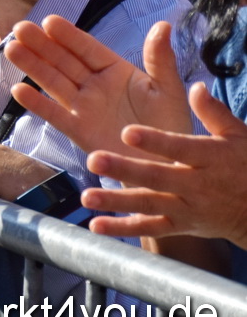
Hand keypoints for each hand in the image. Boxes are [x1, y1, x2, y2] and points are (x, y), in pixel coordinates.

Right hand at [4, 19, 194, 159]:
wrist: (167, 167)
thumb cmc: (170, 126)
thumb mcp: (169, 90)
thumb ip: (160, 60)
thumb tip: (163, 25)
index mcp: (116, 71)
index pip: (88, 49)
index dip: (69, 36)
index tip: (49, 21)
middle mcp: (95, 86)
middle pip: (63, 61)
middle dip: (41, 45)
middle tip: (20, 28)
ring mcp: (83, 107)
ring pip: (53, 82)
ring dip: (32, 66)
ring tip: (11, 49)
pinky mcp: (78, 131)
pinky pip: (55, 115)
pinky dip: (37, 104)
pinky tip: (19, 91)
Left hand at [81, 83, 246, 246]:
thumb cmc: (245, 165)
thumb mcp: (238, 136)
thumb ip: (213, 112)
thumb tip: (196, 86)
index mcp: (209, 158)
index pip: (179, 148)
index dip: (154, 141)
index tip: (126, 131)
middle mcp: (196, 185)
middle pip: (156, 177)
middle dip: (124, 169)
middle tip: (93, 160)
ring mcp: (187, 208)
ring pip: (149, 205)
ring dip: (116, 201)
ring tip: (86, 197)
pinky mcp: (181, 226)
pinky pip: (150, 229)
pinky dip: (124, 229)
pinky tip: (96, 226)